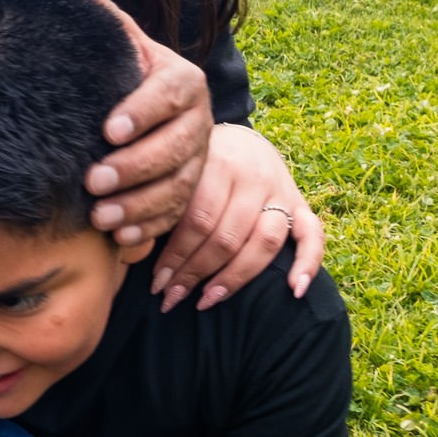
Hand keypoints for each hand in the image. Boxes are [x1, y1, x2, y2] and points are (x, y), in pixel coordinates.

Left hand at [74, 0, 212, 249]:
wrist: (155, 116)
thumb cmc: (130, 79)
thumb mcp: (125, 52)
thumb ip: (110, 26)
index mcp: (183, 82)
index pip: (168, 94)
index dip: (141, 112)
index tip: (108, 129)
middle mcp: (198, 122)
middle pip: (172, 148)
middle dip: (133, 167)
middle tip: (93, 180)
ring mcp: (197, 161)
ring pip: (175, 187)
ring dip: (138, 205)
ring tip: (100, 215)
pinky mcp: (189, 193)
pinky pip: (175, 216)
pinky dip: (148, 228)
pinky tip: (120, 238)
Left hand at [151, 123, 324, 310]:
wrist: (236, 136)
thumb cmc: (195, 162)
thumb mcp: (176, 168)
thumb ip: (161, 197)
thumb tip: (125, 237)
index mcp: (217, 162)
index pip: (195, 220)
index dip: (174, 256)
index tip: (155, 284)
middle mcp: (252, 176)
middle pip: (226, 237)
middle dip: (194, 273)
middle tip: (170, 298)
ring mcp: (280, 190)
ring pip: (263, 242)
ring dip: (234, 278)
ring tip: (206, 300)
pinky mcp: (300, 202)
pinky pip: (312, 235)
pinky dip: (308, 264)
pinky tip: (294, 291)